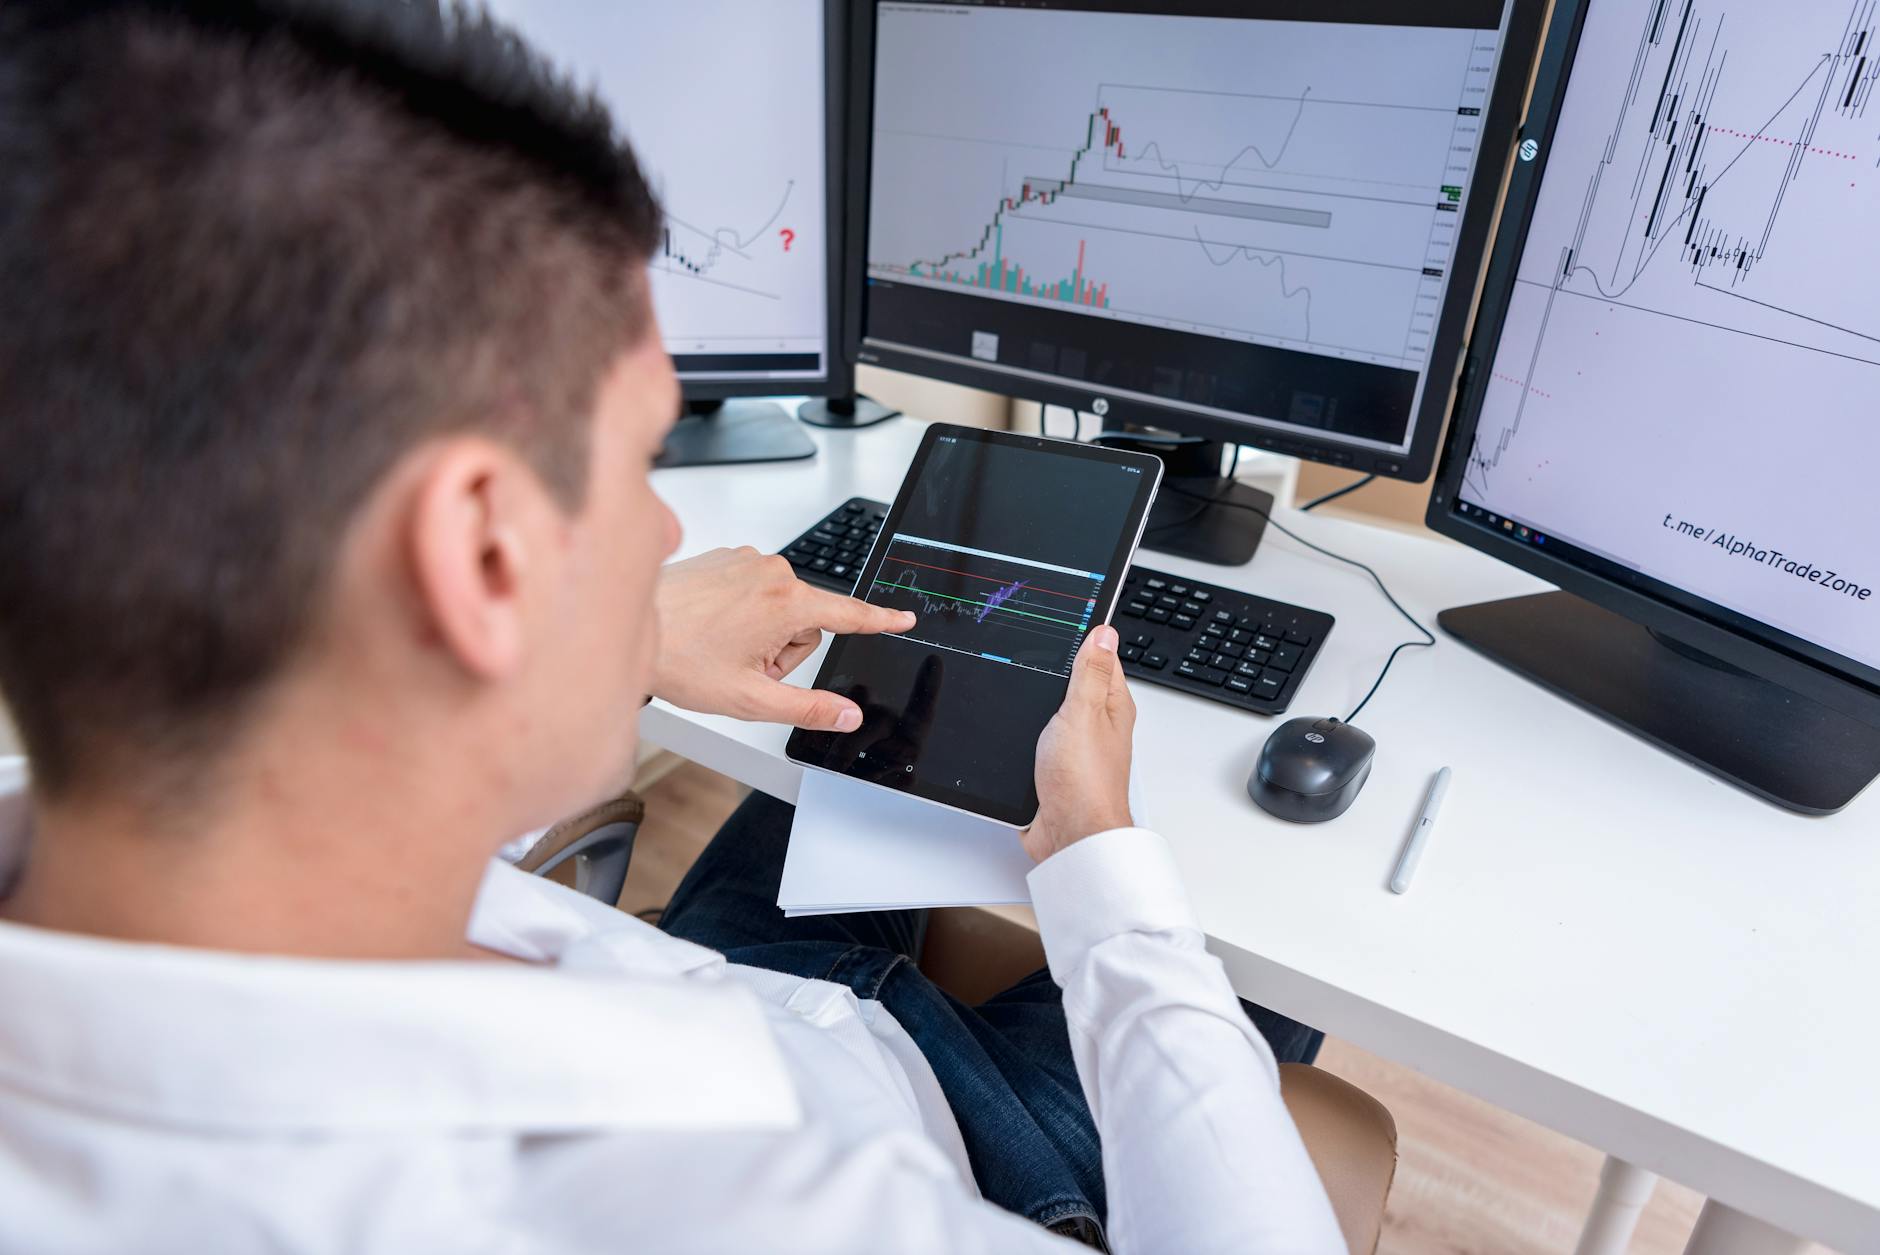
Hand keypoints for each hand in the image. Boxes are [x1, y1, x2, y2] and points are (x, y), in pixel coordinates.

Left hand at [650, 548, 914, 730]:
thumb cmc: (679, 659)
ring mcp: (747, 561)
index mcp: (786, 603)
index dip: (880, 620)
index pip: (849, 614)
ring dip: (762, 631)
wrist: (629, 624)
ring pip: (780, 606)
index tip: (904, 617)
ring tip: (721, 646)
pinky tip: (711, 627)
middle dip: (785, 648)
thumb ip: (807, 708)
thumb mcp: (750, 699)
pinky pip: (754, 589)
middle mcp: (772, 572)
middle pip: (807, 620)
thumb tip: (847, 715)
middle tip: (746, 666)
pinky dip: (741, 611)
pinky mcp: (727, 557)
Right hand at [1023, 625, 1135, 862]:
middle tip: (1040, 647)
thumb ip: (1090, 672)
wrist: (1069, 835)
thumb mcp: (1083, 712)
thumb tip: (1103, 633)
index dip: (1086, 639)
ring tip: (1027, 681)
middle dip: (1057, 670)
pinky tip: (1017, 726)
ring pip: (1054, 712)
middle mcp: (1097, 724)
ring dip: (1039, 704)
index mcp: (1111, 705)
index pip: (1102, 658)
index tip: (1067, 621)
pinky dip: (1027, 732)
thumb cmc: (1084, 782)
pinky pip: (1039, 739)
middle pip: (1076, 684)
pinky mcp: (1054, 767)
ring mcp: (1076, 746)